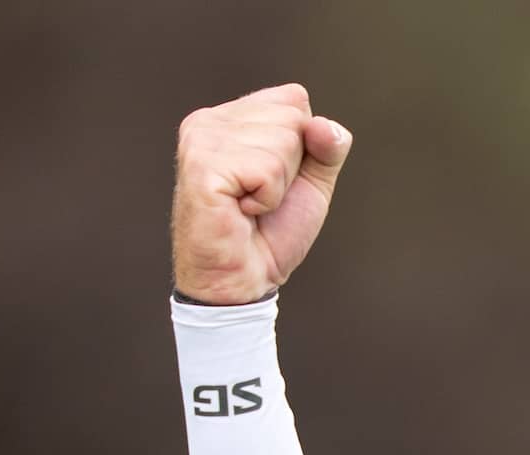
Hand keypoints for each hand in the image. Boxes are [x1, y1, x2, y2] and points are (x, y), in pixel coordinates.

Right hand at [171, 83, 350, 305]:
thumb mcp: (311, 183)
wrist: (242, 281)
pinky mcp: (201, 166)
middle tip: (261, 198)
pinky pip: (267, 170)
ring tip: (249, 205)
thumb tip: (322, 125)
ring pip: (283, 141)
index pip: (295, 99)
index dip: (304, 147)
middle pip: (293, 117)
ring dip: (278, 187)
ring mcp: (201, 140)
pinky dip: (267, 199)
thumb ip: (327, 147)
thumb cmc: (271, 232)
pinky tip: (241, 212)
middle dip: (292, 168)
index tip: (275, 181)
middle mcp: (210, 120)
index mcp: (232, 116)